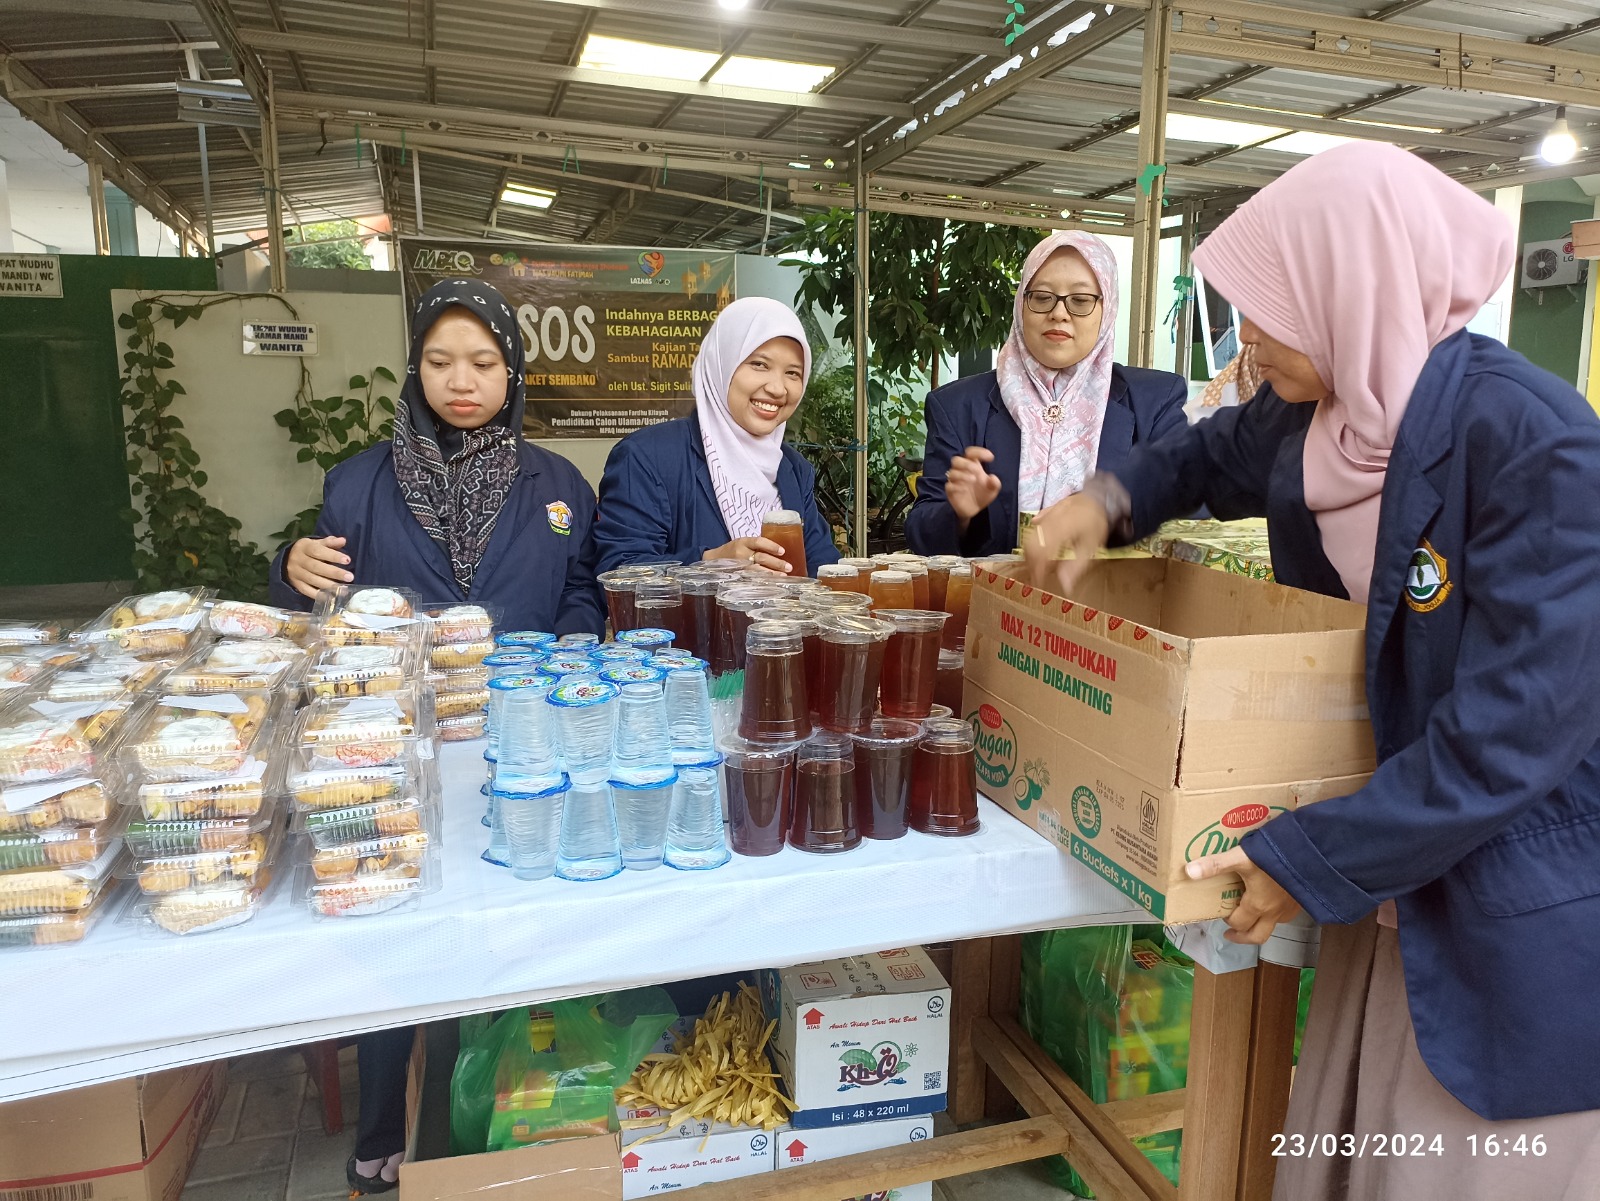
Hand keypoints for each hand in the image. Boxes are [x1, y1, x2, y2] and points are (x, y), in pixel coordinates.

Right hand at [285, 535, 352, 598]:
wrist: (287, 560)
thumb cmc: (308, 550)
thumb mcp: (317, 543)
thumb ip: (330, 542)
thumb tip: (343, 540)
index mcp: (304, 547)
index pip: (318, 551)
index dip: (333, 556)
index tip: (348, 560)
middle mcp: (298, 560)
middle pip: (316, 567)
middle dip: (334, 572)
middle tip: (350, 577)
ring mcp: (296, 573)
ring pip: (312, 580)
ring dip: (329, 585)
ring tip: (343, 588)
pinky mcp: (296, 584)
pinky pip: (307, 591)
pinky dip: (319, 595)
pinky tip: (331, 597)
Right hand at [704, 536, 792, 573]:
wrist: (711, 560)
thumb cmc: (732, 551)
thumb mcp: (742, 544)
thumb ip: (757, 547)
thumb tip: (781, 553)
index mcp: (743, 542)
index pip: (759, 542)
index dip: (771, 546)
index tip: (782, 551)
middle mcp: (741, 553)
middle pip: (761, 558)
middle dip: (776, 563)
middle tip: (789, 567)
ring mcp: (738, 566)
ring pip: (757, 570)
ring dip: (772, 574)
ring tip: (784, 577)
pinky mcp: (737, 576)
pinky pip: (751, 579)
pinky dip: (763, 581)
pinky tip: (772, 584)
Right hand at [945, 446, 1001, 525]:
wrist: (975, 510)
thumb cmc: (983, 495)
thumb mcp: (993, 489)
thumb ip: (995, 483)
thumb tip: (992, 478)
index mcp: (973, 466)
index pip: (971, 453)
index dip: (979, 452)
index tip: (991, 457)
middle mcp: (962, 471)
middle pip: (956, 460)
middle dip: (966, 464)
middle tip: (977, 471)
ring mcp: (955, 481)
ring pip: (952, 472)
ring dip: (962, 474)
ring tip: (973, 479)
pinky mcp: (951, 491)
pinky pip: (949, 485)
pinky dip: (956, 486)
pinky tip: (964, 490)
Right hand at [1023, 493, 1109, 595]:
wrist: (1100, 498)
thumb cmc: (1096, 526)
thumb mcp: (1091, 548)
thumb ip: (1076, 567)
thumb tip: (1064, 586)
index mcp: (1062, 530)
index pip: (1041, 553)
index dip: (1037, 570)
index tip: (1039, 583)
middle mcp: (1051, 521)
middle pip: (1031, 545)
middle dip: (1031, 562)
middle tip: (1037, 576)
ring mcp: (1048, 514)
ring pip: (1030, 535)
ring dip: (1031, 552)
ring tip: (1038, 565)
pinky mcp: (1047, 510)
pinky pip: (1035, 524)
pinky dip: (1034, 537)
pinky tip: (1038, 546)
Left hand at [1185, 847, 1302, 944]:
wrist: (1312, 854)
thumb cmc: (1275, 856)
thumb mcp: (1241, 857)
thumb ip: (1215, 864)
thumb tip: (1189, 871)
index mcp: (1258, 905)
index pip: (1239, 923)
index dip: (1228, 920)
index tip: (1222, 913)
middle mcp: (1275, 912)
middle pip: (1258, 936)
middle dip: (1243, 937)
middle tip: (1232, 933)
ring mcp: (1291, 907)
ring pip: (1274, 926)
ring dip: (1261, 925)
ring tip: (1251, 915)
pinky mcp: (1302, 899)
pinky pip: (1288, 914)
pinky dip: (1277, 913)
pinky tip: (1274, 900)